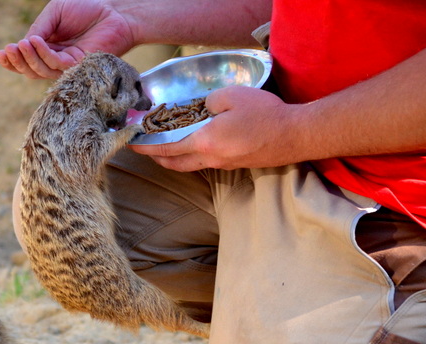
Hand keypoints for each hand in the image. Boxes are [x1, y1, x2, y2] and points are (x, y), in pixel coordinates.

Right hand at [0, 0, 135, 78]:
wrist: (113, 10)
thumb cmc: (86, 8)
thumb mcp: (54, 13)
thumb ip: (40, 28)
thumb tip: (24, 43)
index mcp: (49, 47)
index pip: (27, 60)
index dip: (12, 60)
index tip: (0, 54)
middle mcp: (57, 59)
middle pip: (32, 70)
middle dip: (17, 62)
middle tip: (7, 51)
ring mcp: (68, 65)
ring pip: (42, 71)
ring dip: (28, 58)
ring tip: (20, 44)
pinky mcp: (80, 67)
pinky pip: (57, 65)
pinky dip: (44, 54)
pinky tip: (36, 42)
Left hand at [130, 86, 302, 171]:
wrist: (294, 136)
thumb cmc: (265, 115)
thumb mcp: (231, 96)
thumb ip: (208, 102)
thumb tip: (200, 109)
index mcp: (205, 143)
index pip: (165, 148)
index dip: (145, 147)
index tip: (131, 143)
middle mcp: (210, 159)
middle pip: (173, 164)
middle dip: (154, 157)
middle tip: (143, 148)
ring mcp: (223, 165)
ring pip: (188, 166)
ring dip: (172, 159)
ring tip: (162, 148)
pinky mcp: (234, 165)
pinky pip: (204, 163)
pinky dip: (190, 157)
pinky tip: (193, 145)